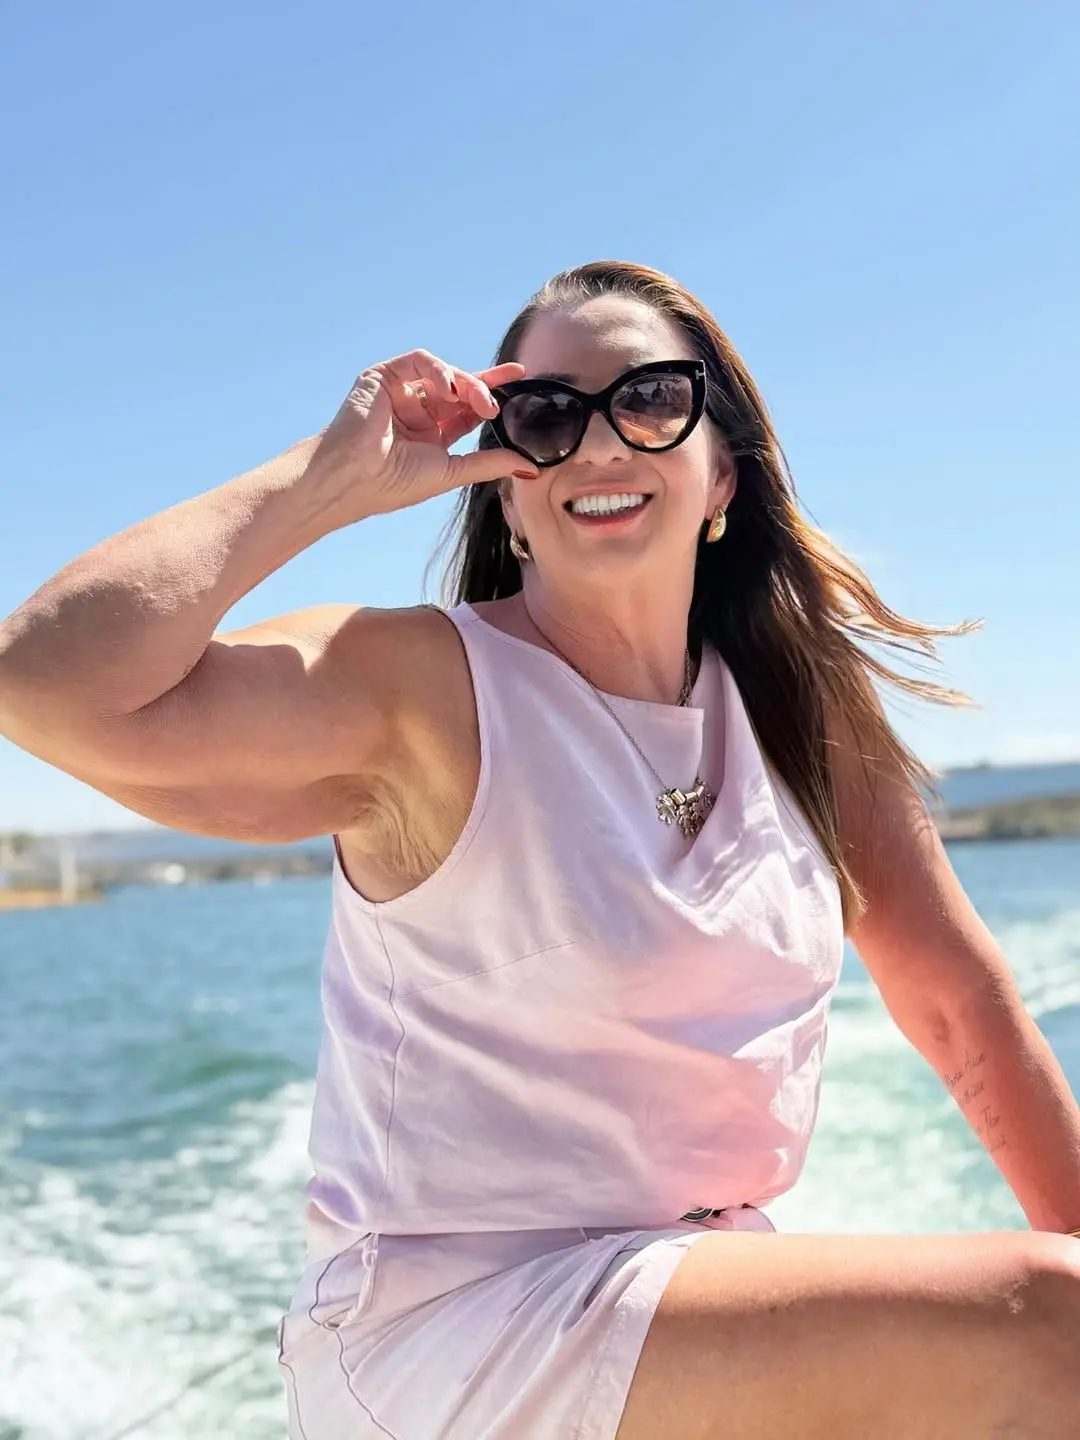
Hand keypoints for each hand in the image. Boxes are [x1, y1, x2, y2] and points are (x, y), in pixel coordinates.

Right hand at [306, 349, 537, 519]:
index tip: (519, 377)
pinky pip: (419, 361)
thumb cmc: (394, 483)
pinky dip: (438, 370)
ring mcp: (401, 391)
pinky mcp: (384, 376)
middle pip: (460, 387)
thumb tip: (530, 466)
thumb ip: (489, 463)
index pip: (468, 408)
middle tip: (496, 407)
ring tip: (478, 402)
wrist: (354, 478)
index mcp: (432, 433)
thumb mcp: (452, 471)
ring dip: (466, 383)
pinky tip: (448, 389)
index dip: (492, 393)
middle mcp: (418, 410)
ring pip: (443, 373)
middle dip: (483, 390)